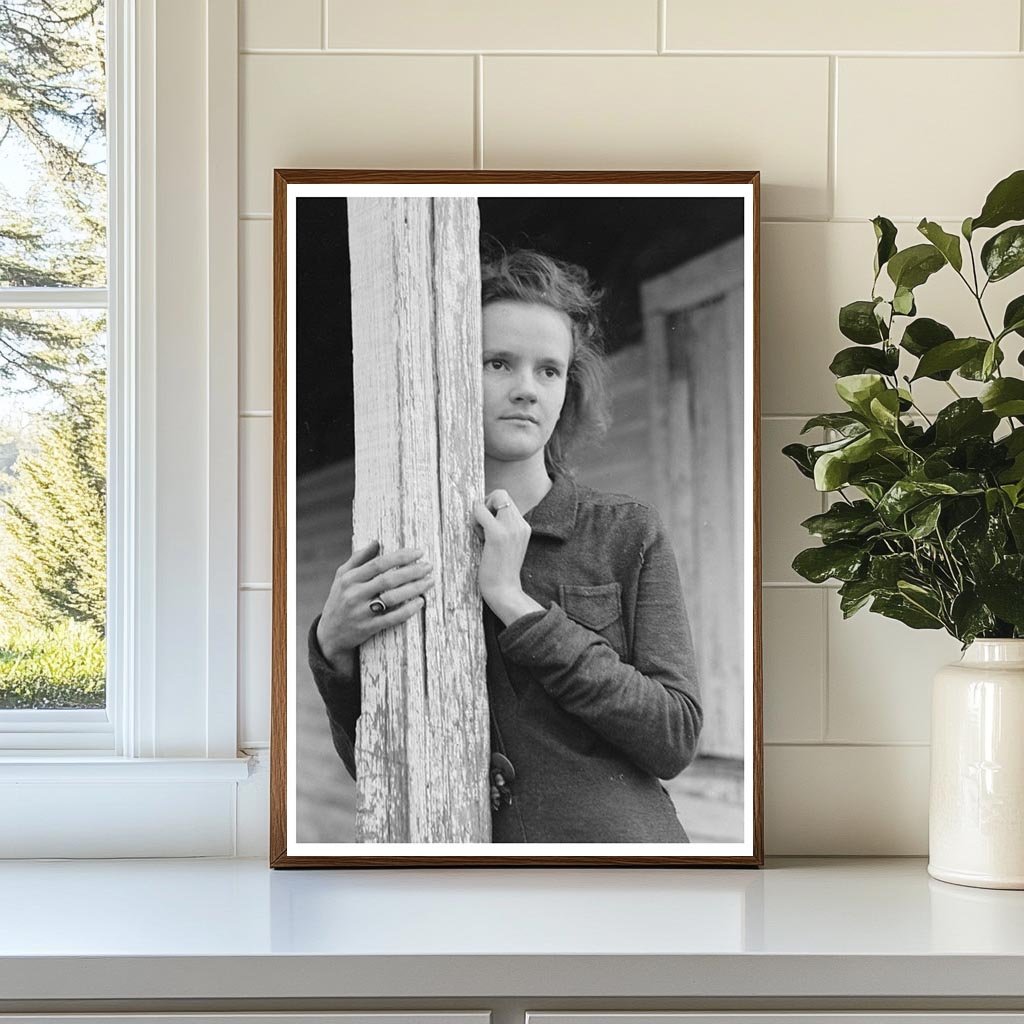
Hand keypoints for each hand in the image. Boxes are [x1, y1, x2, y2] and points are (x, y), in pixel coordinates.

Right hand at [315, 540, 434, 670]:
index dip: (400, 557)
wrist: (330, 633)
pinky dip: (408, 610)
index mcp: (349, 578)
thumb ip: (358, 558)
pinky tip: (420, 602)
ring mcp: (361, 612)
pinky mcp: (368, 628)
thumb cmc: (340, 599)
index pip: (378, 564)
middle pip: (388, 580)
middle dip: (412, 572)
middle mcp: (354, 594)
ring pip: (392, 598)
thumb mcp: (342, 577)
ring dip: (414, 589)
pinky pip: (392, 618)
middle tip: (429, 566)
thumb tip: (376, 542)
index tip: (419, 552)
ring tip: (429, 581)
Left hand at [472, 490, 539, 623]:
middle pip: (501, 493)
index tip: (487, 524)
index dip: (493, 506)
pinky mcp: (497, 534)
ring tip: (482, 535)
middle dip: (486, 505)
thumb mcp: (508, 546)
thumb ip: (503, 529)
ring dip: (481, 513)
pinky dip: (475, 520)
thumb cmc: (500, 573)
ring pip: (493, 498)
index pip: (507, 500)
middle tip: (482, 527)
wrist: (505, 592)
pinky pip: (481, 510)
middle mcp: (521, 524)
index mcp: (524, 527)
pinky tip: (479, 538)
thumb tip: (486, 513)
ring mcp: (511, 528)